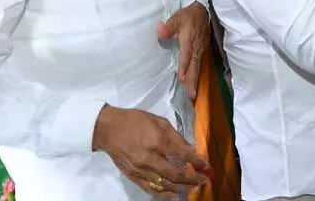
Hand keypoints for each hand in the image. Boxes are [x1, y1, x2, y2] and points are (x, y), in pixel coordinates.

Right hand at [93, 105, 208, 198]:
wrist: (107, 129)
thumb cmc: (135, 121)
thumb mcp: (160, 122)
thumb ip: (176, 137)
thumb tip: (190, 150)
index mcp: (157, 141)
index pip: (183, 155)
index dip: (197, 162)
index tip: (207, 166)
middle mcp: (149, 159)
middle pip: (175, 174)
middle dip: (192, 178)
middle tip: (203, 180)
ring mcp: (140, 170)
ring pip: (164, 185)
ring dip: (181, 188)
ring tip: (194, 188)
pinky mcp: (132, 176)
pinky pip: (150, 189)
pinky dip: (164, 195)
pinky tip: (175, 196)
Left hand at [157, 3, 209, 98]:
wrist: (204, 11)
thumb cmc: (188, 16)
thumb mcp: (177, 17)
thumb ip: (168, 26)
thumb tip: (159, 31)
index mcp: (189, 40)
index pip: (186, 55)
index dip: (184, 66)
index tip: (182, 79)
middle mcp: (196, 47)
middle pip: (194, 65)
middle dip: (192, 79)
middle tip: (191, 94)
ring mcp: (200, 49)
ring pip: (198, 66)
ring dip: (195, 79)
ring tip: (193, 93)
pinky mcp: (202, 50)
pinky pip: (200, 64)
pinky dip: (197, 74)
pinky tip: (195, 82)